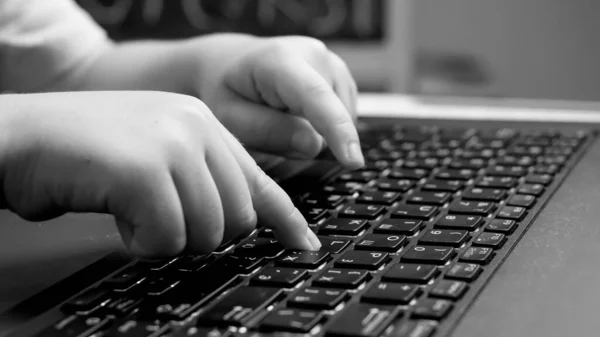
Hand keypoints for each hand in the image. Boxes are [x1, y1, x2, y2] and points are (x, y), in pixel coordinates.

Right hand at [0, 91, 319, 256]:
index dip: (284, 219)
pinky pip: (166, 237)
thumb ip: (202, 180)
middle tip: (160, 219)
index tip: (304, 244)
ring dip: (167, 238)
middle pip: (237, 219)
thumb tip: (241, 223)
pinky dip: (140, 242)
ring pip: (206, 232)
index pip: (260, 181)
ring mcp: (172, 145)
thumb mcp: (157, 155)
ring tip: (133, 210)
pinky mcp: (144, 170)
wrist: (20, 136)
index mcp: (204, 123)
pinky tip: (117, 214)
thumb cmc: (84, 153)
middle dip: (202, 235)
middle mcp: (196, 127)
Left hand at [186, 34, 362, 167]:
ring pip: (342, 119)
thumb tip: (314, 146)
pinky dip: (325, 125)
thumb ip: (268, 132)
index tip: (353, 162)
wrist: (228, 63)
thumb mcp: (230, 118)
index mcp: (280, 61)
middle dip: (309, 137)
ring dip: (318, 131)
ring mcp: (332, 62)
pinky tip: (298, 115)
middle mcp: (315, 55)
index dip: (337, 131)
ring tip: (282, 116)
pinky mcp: (341, 74)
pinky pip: (344, 115)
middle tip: (270, 125)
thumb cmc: (225, 92)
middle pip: (332, 117)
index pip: (316, 98)